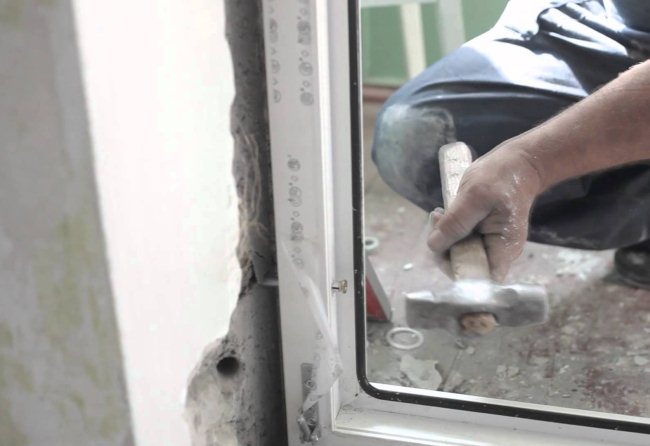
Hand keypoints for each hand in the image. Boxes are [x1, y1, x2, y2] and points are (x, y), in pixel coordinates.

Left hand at [427, 145, 542, 280]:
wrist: (519, 163)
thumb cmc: (503, 177)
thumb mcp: (475, 196)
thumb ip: (456, 222)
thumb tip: (434, 246)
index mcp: (503, 249)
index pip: (478, 278)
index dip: (456, 270)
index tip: (441, 248)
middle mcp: (496, 251)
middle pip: (463, 266)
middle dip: (444, 248)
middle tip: (436, 219)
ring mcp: (487, 243)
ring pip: (457, 253)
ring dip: (443, 236)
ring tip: (438, 213)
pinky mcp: (479, 234)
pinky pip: (458, 240)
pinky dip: (447, 229)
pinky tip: (443, 213)